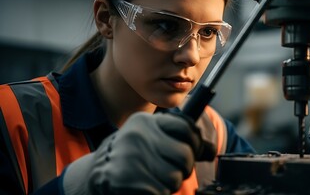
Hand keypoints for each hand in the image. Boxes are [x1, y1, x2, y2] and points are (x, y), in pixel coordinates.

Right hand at [63, 112, 215, 194]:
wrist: (96, 173)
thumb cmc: (132, 153)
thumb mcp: (152, 136)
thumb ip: (180, 138)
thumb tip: (211, 150)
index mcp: (146, 123)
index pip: (186, 127)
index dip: (196, 142)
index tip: (194, 149)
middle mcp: (138, 136)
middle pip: (184, 155)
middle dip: (183, 166)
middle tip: (170, 168)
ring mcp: (131, 159)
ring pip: (175, 176)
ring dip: (170, 182)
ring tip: (154, 176)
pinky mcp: (127, 181)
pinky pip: (161, 191)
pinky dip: (158, 192)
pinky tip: (146, 185)